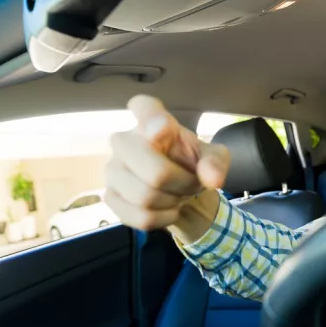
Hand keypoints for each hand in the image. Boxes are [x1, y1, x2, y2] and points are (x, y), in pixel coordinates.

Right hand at [104, 95, 229, 237]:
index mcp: (152, 119)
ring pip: (145, 197)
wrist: (180, 189)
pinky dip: (163, 218)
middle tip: (192, 183)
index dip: (152, 120)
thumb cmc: (191, 162)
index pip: (144, 108)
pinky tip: (168, 208)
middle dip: (182, 185)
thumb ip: (216, 162)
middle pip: (154, 172)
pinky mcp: (110, 196)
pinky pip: (141, 216)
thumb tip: (212, 178)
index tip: (163, 128)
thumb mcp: (213, 157)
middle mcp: (124, 139)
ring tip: (180, 194)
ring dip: (173, 201)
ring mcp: (112, 169)